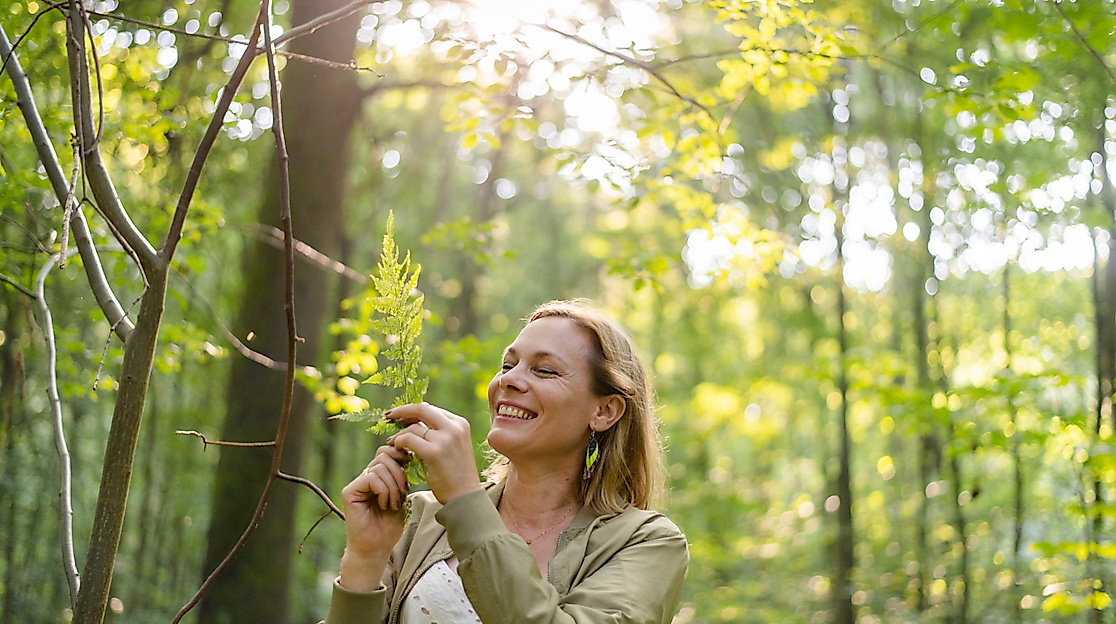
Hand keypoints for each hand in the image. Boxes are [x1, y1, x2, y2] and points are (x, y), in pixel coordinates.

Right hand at [337, 445, 409, 591]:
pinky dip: (383, 491)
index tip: (411, 474)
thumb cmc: (390, 525)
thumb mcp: (402, 495)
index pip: (388, 452)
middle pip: (385, 455)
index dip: (401, 457)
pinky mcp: (349, 492)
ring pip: (380, 466)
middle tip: (403, 493)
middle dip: (400, 473)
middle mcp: (366, 476)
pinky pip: (371, 478)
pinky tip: (385, 505)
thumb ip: (402, 476)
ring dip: (393, 486)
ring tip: (393, 504)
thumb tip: (410, 453)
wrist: (377, 547)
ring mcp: (357, 483)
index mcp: (378, 475)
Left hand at [385, 402, 482, 504]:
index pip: (431, 408)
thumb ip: (438, 432)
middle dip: (402, 411)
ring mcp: (445, 439)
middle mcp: (454, 427)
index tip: (400, 415)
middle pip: (422, 409)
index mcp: (460, 423)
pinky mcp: (434, 452)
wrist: (464, 497)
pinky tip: (397, 450)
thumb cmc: (455, 474)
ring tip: (393, 443)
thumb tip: (413, 422)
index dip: (413, 410)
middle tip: (388, 416)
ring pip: (413, 427)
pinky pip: (408, 439)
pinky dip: (399, 442)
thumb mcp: (452, 446)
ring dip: (399, 434)